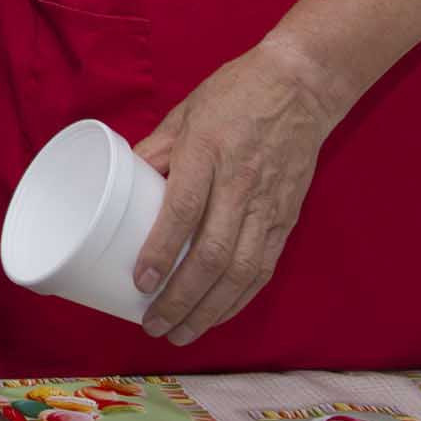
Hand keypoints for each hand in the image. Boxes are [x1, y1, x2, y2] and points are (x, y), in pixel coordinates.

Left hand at [130, 38, 349, 345]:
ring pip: (242, 272)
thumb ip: (154, 152)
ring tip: (180, 333)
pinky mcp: (287, 218)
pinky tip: (217, 315)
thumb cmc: (234, 95)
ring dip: (209, 311)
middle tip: (153, 324)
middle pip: (214, 255)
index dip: (161, 250)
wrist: (301, 87)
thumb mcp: (184, 113)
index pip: (184, 209)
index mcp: (208, 152)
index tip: (140, 281)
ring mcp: (268, 205)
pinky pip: (263, 268)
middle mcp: (240, 184)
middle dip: (182, 298)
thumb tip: (119, 185)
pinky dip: (239, 299)